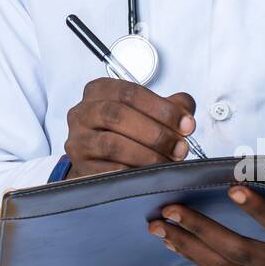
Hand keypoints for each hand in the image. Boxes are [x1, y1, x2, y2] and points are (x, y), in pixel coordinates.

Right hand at [64, 78, 197, 177]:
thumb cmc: (124, 131)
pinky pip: (108, 171)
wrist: (101, 160)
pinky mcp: (80, 167)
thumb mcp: (147, 111)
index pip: (129, 92)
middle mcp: (82, 113)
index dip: (161, 108)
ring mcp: (78, 141)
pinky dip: (133, 172)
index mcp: (98, 91)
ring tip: (168, 161)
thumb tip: (186, 109)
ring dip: (147, 154)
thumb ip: (170, 105)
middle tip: (180, 146)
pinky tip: (151, 174)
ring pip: (112, 144)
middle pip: (118, 115)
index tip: (186, 123)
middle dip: (156, 132)